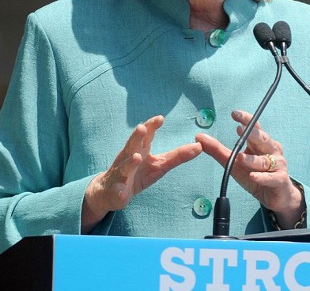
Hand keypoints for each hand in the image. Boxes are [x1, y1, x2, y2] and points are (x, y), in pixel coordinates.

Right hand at [82, 115, 201, 232]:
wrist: (111, 191)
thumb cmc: (137, 174)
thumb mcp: (159, 165)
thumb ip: (177, 156)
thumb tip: (199, 146)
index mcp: (139, 150)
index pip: (145, 135)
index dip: (151, 126)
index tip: (160, 118)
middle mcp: (128, 158)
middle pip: (131, 145)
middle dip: (136, 137)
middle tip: (142, 128)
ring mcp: (120, 174)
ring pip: (124, 166)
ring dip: (129, 162)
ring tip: (136, 157)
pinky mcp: (117, 190)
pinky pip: (118, 191)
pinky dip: (120, 190)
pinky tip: (122, 192)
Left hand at [195, 110, 304, 228]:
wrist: (276, 196)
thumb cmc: (255, 174)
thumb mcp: (233, 162)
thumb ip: (216, 149)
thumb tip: (198, 136)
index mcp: (260, 143)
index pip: (254, 127)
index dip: (246, 120)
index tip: (234, 114)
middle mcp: (271, 151)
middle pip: (262, 139)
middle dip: (252, 133)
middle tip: (240, 128)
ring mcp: (277, 165)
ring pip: (264, 160)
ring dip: (252, 159)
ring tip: (239, 158)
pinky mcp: (280, 180)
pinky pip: (271, 178)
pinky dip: (262, 177)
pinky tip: (253, 176)